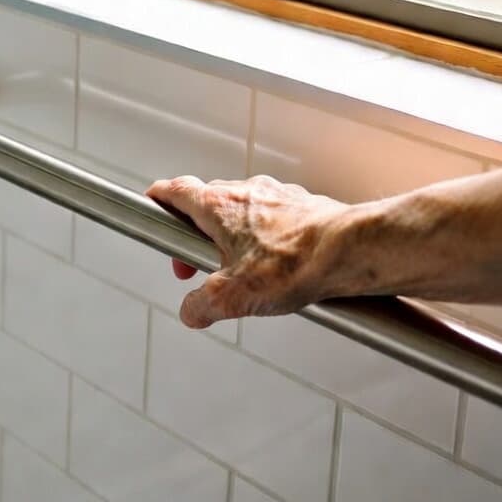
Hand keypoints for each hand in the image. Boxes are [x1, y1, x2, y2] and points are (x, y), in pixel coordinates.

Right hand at [146, 174, 349, 328]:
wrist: (350, 250)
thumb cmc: (295, 262)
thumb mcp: (231, 296)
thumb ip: (201, 305)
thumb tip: (191, 311)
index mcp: (217, 206)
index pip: (175, 190)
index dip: (158, 200)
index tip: (151, 208)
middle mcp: (244, 192)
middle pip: (204, 203)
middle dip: (193, 233)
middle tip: (195, 263)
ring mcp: (275, 195)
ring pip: (239, 209)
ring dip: (229, 234)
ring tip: (237, 268)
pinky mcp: (301, 206)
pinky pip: (270, 216)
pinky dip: (262, 235)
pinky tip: (273, 265)